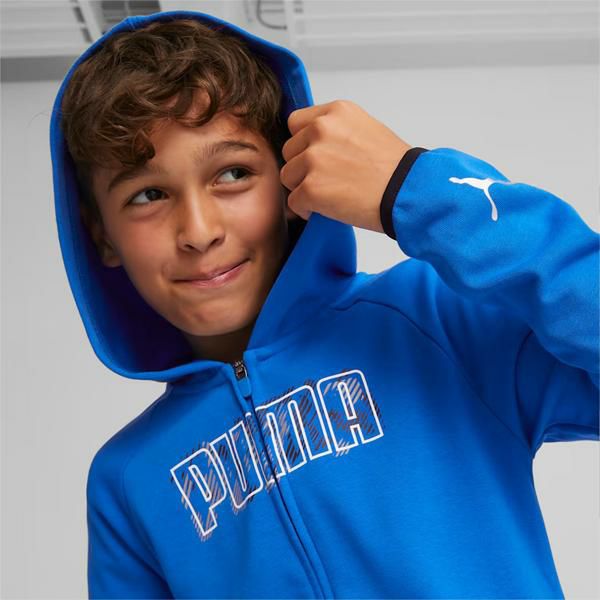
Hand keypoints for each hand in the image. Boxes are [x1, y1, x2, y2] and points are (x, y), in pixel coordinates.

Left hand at [280, 99, 411, 232]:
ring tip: (330, 195)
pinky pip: (293, 202)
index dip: (304, 144)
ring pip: (287, 176)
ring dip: (302, 189)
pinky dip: (306, 210)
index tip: (317, 158)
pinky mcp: (310, 188)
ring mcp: (313, 159)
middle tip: (327, 180)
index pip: (295, 123)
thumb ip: (335, 131)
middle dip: (302, 168)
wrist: (407, 192)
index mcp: (335, 112)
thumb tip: (312, 145)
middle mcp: (321, 130)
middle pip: (289, 151)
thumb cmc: (394, 168)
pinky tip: (327, 210)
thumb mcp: (365, 129)